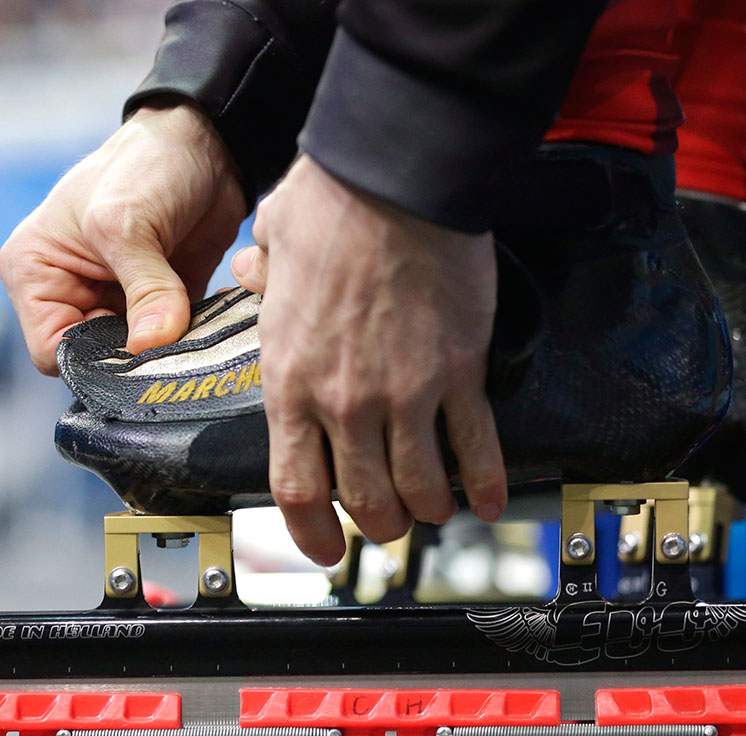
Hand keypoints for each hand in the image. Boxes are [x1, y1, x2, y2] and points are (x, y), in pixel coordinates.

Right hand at [0, 102, 245, 373]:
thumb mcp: (129, 223)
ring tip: (195, 331)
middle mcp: (70, 292)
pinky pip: (173, 344)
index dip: (93, 360)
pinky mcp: (161, 304)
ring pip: (138, 357)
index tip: (138, 351)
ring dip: (169, 352)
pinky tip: (213, 323)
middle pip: (97, 360)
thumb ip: (144, 289)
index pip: (52, 351)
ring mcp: (117, 301)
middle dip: (135, 359)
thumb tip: (152, 346)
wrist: (205, 143)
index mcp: (35, 273)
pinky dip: (193, 340)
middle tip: (174, 346)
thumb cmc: (145, 164)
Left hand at [232, 155, 507, 564]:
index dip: (310, 532)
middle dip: (378, 524)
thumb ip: (264, 278)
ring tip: (436, 508)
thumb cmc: (333, 202)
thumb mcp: (272, 245)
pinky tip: (491, 500)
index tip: (324, 548)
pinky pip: (476, 449)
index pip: (296, 488)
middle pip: (364, 502)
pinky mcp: (459, 375)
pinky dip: (486, 483)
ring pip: (421, 489)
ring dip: (429, 509)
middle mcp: (344, 403)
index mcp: (289, 380)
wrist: (398, 177)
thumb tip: (254, 274)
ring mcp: (406, 395)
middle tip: (388, 522)